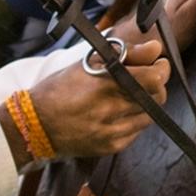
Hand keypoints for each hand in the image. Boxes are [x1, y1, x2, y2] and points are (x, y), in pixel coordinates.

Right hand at [19, 40, 169, 162]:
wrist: (35, 125)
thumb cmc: (60, 88)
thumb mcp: (89, 62)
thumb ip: (126, 54)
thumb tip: (155, 48)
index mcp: (106, 84)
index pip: (154, 78)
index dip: (160, 68)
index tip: (157, 62)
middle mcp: (111, 110)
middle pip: (158, 96)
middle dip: (157, 84)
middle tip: (147, 77)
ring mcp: (113, 131)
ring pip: (151, 115)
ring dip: (147, 102)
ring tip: (130, 94)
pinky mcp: (112, 146)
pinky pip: (137, 130)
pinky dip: (134, 119)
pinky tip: (119, 111)